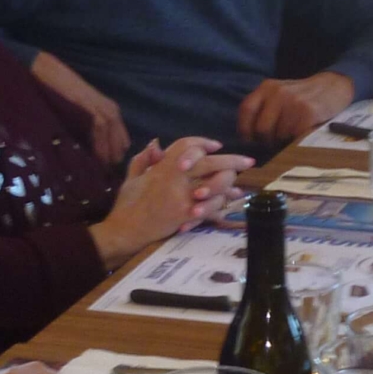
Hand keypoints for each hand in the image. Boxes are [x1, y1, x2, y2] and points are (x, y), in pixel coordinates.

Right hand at [30, 50, 129, 165]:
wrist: (50, 73)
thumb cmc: (62, 95)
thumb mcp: (82, 114)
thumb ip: (89, 130)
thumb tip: (90, 154)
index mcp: (111, 112)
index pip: (122, 141)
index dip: (115, 156)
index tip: (107, 171)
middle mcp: (111, 110)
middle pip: (121, 142)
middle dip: (113, 158)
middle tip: (103, 174)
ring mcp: (102, 107)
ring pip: (113, 137)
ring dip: (107, 154)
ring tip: (100, 170)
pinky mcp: (91, 105)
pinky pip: (100, 128)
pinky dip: (99, 143)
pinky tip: (94, 156)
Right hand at [91, 137, 254, 259]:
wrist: (125, 231)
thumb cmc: (126, 205)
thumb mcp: (132, 178)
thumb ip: (144, 160)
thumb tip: (155, 144)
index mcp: (162, 166)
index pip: (187, 145)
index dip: (203, 142)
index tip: (216, 145)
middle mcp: (175, 178)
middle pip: (210, 162)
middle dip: (232, 160)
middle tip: (248, 161)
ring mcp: (182, 197)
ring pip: (216, 184)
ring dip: (229, 183)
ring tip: (237, 185)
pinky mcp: (186, 215)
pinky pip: (211, 206)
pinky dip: (222, 204)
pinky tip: (229, 202)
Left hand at [237, 71, 355, 145]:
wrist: (334, 86)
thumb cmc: (303, 97)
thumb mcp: (280, 94)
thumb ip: (264, 108)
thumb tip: (249, 137)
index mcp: (267, 87)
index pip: (246, 110)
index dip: (245, 130)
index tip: (251, 140)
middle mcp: (278, 92)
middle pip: (261, 128)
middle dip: (267, 140)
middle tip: (276, 142)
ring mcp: (293, 102)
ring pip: (278, 135)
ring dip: (283, 141)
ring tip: (291, 136)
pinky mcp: (308, 113)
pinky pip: (294, 136)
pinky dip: (296, 140)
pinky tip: (302, 134)